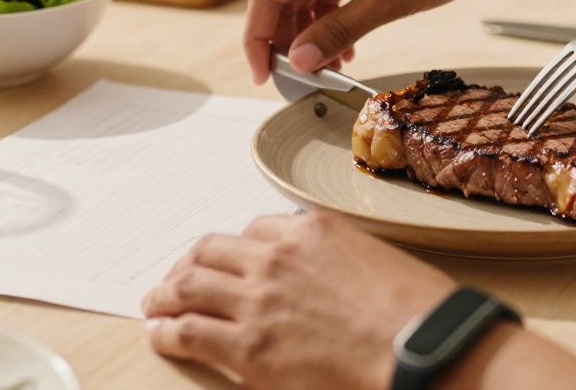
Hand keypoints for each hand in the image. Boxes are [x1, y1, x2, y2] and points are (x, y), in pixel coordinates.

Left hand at [142, 212, 456, 388]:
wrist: (420, 345)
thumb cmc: (415, 310)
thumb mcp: (376, 259)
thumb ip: (337, 258)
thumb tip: (322, 275)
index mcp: (311, 230)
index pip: (256, 229)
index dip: (235, 247)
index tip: (228, 258)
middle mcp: (276, 257)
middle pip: (211, 251)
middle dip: (188, 264)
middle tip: (176, 277)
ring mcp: (257, 301)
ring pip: (190, 286)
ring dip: (166, 294)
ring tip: (155, 303)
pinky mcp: (247, 347)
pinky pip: (189, 332)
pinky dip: (166, 331)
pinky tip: (157, 333)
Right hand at [244, 0, 536, 83]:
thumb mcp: (390, 1)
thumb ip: (339, 31)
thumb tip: (301, 60)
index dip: (259, 38)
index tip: (263, 74)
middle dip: (289, 38)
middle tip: (299, 79)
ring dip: (314, 31)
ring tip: (330, 66)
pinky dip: (333, 16)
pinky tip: (346, 45)